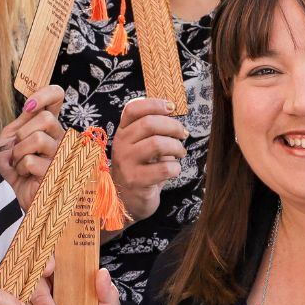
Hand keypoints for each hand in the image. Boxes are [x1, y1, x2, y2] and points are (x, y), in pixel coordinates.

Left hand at [0, 85, 65, 210]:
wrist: (1, 190)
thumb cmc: (6, 165)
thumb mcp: (11, 137)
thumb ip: (24, 120)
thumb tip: (33, 104)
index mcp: (48, 126)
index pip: (57, 97)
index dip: (45, 94)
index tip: (29, 106)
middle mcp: (60, 138)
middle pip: (47, 118)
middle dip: (23, 134)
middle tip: (17, 150)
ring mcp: (62, 156)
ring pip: (38, 139)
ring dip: (19, 152)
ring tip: (18, 164)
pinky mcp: (57, 174)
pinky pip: (32, 161)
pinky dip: (21, 168)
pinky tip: (24, 176)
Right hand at [108, 97, 187, 223]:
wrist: (127, 200)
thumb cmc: (140, 168)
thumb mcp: (140, 146)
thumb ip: (152, 130)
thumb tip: (175, 116)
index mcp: (122, 132)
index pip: (132, 109)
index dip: (154, 103)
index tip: (171, 107)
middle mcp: (121, 145)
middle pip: (149, 123)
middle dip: (173, 126)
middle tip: (183, 134)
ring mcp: (127, 163)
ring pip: (157, 144)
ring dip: (176, 147)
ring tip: (181, 153)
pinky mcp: (136, 181)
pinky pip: (163, 168)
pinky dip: (175, 167)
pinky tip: (174, 170)